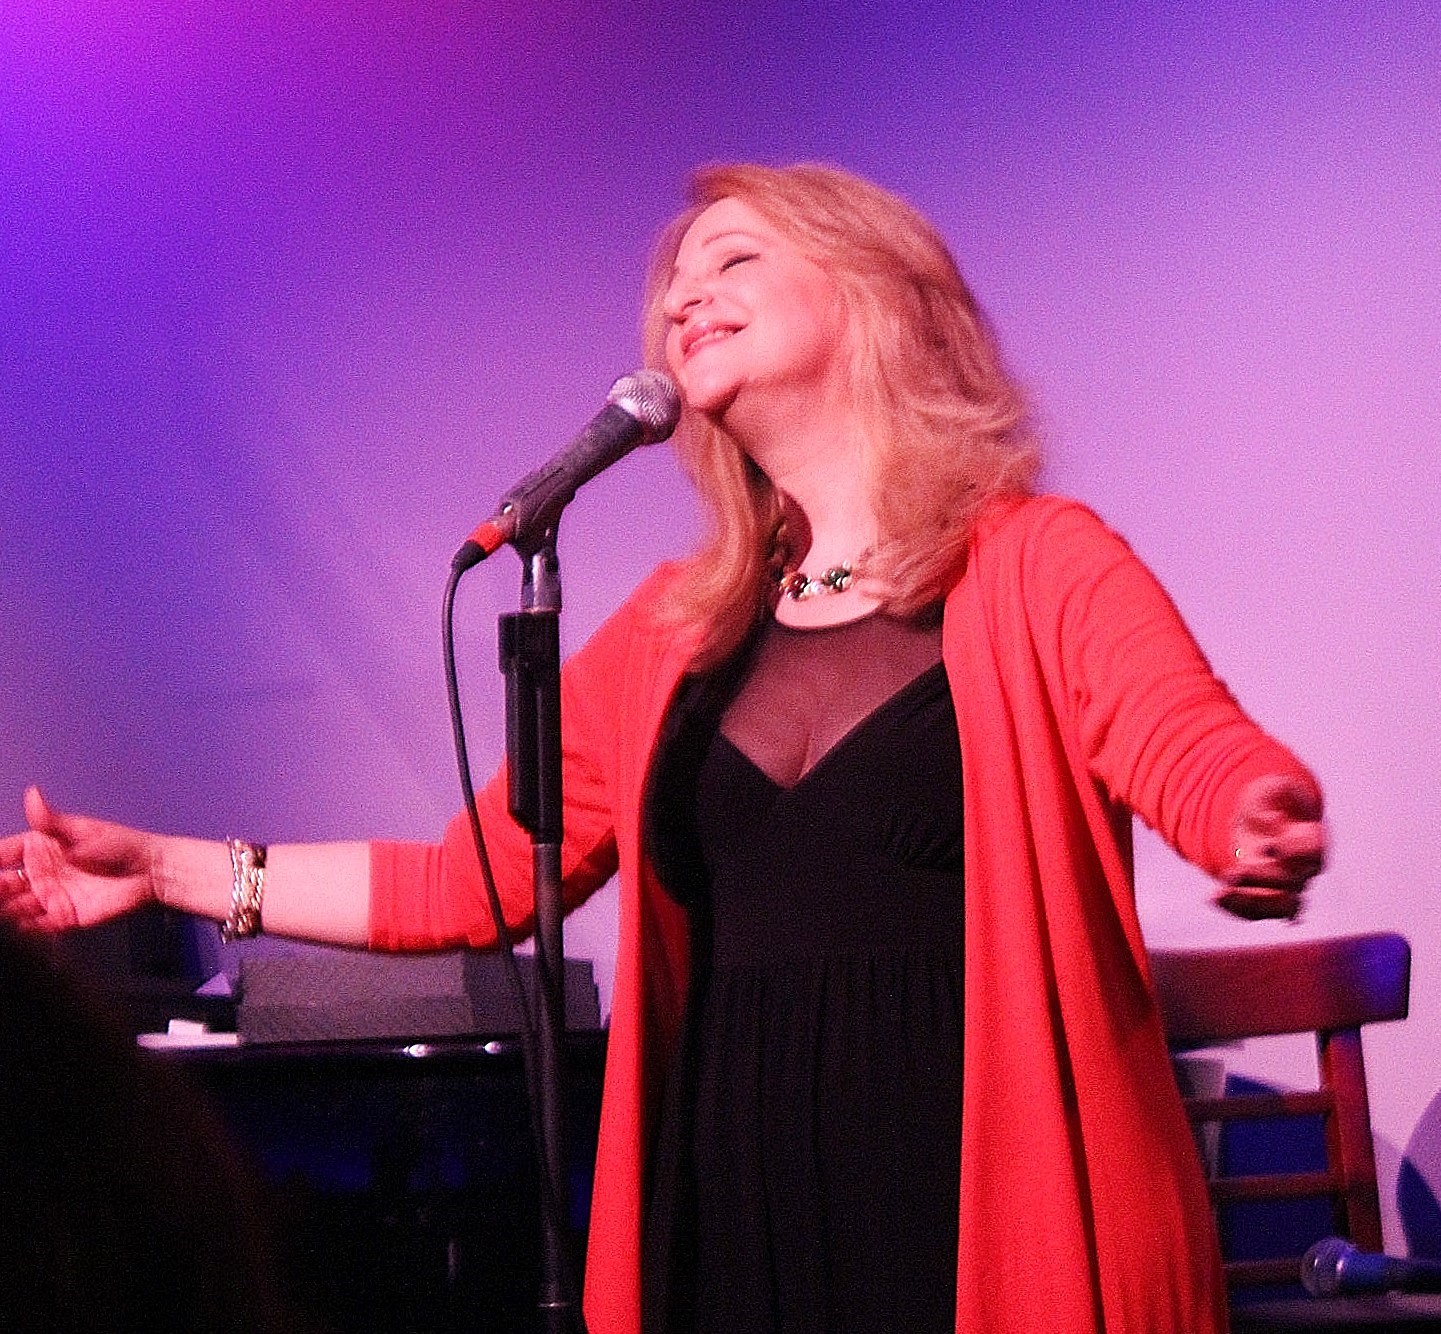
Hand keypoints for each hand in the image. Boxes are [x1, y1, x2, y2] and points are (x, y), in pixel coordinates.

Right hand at [0, 786, 159, 931]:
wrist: (151, 871)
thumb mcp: (84, 831)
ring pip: (15, 906)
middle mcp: (41, 873)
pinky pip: (37, 926)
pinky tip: (16, 925)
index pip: (5, 853)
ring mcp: (51, 896)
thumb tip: (32, 793)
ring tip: (0, 910)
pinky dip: (24, 927)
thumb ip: (52, 820)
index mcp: (42, 848)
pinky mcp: (64, 916)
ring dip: (4, 909)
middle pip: (5, 883)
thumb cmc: (120, 845)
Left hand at [1213, 774, 1326, 920]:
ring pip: (1281, 906)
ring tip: (1219, 894)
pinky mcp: (1268, 896)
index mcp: (1311, 839)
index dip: (1295, 852)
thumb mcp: (1271, 787)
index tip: (1270, 846)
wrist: (1259, 819)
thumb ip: (1276, 793)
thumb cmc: (1270, 801)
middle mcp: (1305, 868)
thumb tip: (1269, 821)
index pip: (1313, 852)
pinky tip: (1214, 898)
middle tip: (1234, 872)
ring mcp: (1288, 886)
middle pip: (1294, 883)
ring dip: (1251, 902)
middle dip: (1264, 878)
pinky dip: (1236, 908)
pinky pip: (1258, 911)